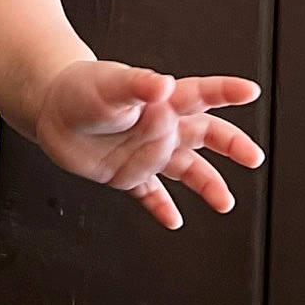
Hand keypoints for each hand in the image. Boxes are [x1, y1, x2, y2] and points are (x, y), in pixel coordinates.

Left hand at [33, 60, 264, 229]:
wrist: (52, 110)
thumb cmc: (82, 88)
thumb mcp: (110, 83)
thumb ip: (138, 85)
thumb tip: (164, 85)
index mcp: (161, 100)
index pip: (200, 94)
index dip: (225, 91)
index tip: (250, 91)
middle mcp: (160, 127)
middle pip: (205, 135)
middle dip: (231, 146)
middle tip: (253, 158)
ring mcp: (146, 153)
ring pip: (186, 169)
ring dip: (207, 185)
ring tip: (225, 202)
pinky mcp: (127, 176)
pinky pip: (150, 194)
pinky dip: (162, 208)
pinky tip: (174, 221)